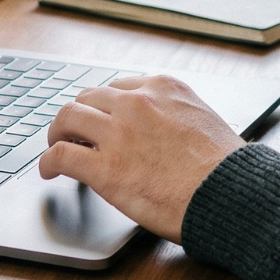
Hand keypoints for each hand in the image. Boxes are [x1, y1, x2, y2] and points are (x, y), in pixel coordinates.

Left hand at [36, 74, 245, 242]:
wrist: (231, 193)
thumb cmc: (225, 167)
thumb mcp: (202, 118)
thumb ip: (175, 114)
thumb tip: (161, 129)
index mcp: (163, 87)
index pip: (119, 87)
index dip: (105, 106)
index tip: (101, 118)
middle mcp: (137, 102)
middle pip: (88, 97)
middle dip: (78, 114)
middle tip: (73, 132)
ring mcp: (118, 133)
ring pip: (68, 118)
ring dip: (57, 132)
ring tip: (55, 146)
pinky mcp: (106, 168)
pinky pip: (61, 155)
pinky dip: (48, 162)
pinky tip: (49, 171)